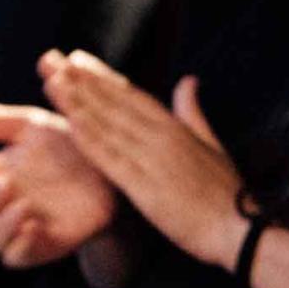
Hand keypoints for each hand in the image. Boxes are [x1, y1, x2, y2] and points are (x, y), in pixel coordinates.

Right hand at [0, 93, 120, 268]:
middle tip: (5, 181)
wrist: (113, 172)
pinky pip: (16, 257)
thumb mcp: (29, 127)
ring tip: (22, 203)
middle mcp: (2, 205)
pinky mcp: (42, 246)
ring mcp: (20, 228)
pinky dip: (19, 245)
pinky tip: (34, 225)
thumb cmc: (67, 147)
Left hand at [42, 55, 249, 270]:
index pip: (131, 94)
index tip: (77, 59)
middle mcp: (161, 137)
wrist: (237, 229)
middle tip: (51, 60)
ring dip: (78, 103)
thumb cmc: (226, 192)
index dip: (102, 76)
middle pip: (114, 103)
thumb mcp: (212, 144)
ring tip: (51, 82)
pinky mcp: (146, 189)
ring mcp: (153, 161)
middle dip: (81, 81)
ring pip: (108, 126)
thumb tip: (188, 80)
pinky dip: (91, 141)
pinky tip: (70, 126)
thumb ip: (193, 112)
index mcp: (175, 127)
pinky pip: (113, 161)